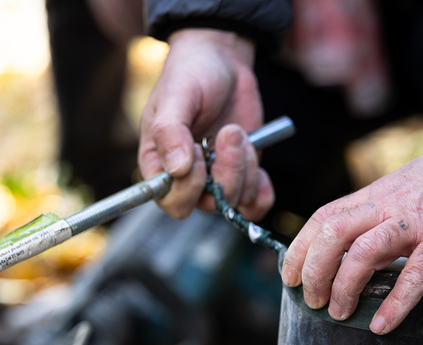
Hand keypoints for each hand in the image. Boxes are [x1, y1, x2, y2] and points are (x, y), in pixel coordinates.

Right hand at [138, 29, 273, 221]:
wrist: (222, 62)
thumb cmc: (190, 76)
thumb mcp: (176, 97)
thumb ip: (171, 131)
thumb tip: (178, 169)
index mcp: (159, 166)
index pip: (173, 202)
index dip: (190, 186)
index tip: (200, 150)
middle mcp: (186, 180)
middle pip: (210, 203)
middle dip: (227, 171)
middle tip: (230, 132)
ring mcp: (216, 179)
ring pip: (236, 199)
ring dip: (245, 166)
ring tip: (238, 132)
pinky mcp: (242, 174)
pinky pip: (254, 204)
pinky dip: (262, 190)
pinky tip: (259, 166)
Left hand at [280, 134, 422, 333]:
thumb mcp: (409, 193)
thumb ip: (383, 220)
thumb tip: (360, 257)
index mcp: (378, 196)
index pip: (322, 218)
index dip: (298, 249)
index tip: (288, 277)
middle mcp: (391, 205)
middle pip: (331, 232)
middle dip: (312, 270)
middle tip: (312, 302)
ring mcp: (420, 220)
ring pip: (364, 251)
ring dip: (343, 286)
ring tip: (338, 314)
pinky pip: (416, 274)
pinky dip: (395, 303)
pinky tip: (381, 326)